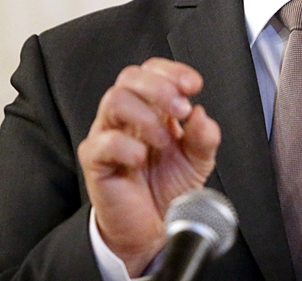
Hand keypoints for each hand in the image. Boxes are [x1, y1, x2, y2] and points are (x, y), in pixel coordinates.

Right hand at [78, 58, 220, 275]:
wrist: (153, 230)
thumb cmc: (169, 188)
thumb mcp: (199, 160)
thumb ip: (205, 136)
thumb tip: (201, 113)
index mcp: (152, 107)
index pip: (153, 71)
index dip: (172, 71)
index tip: (194, 85)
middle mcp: (128, 116)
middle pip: (130, 76)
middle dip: (160, 87)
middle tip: (181, 110)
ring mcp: (108, 135)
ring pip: (114, 100)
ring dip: (145, 115)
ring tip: (163, 140)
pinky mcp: (95, 161)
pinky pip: (102, 141)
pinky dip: (126, 146)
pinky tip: (141, 158)